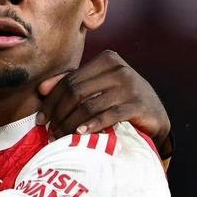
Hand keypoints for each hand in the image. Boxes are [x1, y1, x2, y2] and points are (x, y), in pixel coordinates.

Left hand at [37, 50, 171, 152]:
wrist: (155, 116)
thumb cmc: (120, 100)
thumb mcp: (96, 88)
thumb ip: (71, 84)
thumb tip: (41, 89)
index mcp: (106, 60)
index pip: (69, 80)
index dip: (51, 100)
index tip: (41, 118)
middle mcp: (119, 69)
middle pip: (76, 92)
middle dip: (58, 113)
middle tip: (50, 131)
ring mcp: (131, 86)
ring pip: (88, 105)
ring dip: (70, 124)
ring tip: (60, 136)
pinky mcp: (138, 105)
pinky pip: (108, 116)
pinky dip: (91, 125)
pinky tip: (80, 134)